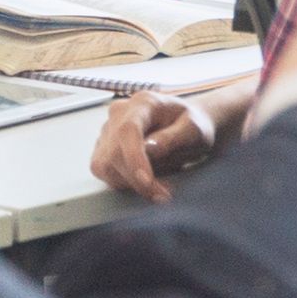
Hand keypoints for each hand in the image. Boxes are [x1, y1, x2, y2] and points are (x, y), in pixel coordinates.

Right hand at [89, 91, 222, 205]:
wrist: (185, 125)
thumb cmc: (192, 125)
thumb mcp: (194, 130)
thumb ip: (173, 138)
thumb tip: (149, 150)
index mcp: (143, 102)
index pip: (128, 130)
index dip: (134, 158)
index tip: (147, 182)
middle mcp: (119, 112)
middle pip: (113, 151)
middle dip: (136, 180)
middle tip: (162, 195)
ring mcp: (108, 129)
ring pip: (104, 165)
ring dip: (129, 184)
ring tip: (156, 189)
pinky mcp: (103, 146)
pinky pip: (103, 170)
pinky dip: (122, 182)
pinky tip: (142, 182)